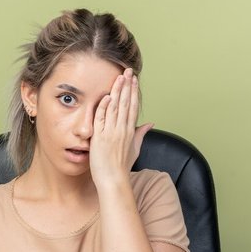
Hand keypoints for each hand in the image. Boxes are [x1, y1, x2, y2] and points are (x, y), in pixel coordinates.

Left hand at [89, 68, 152, 185]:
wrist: (113, 180)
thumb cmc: (122, 167)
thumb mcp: (135, 148)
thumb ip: (141, 134)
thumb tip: (150, 123)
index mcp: (130, 132)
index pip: (133, 107)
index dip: (133, 92)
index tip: (133, 79)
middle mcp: (122, 130)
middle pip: (126, 104)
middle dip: (127, 86)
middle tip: (128, 71)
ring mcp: (111, 133)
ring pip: (115, 108)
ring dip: (117, 92)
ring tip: (119, 77)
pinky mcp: (100, 138)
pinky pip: (103, 120)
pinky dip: (105, 108)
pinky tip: (107, 96)